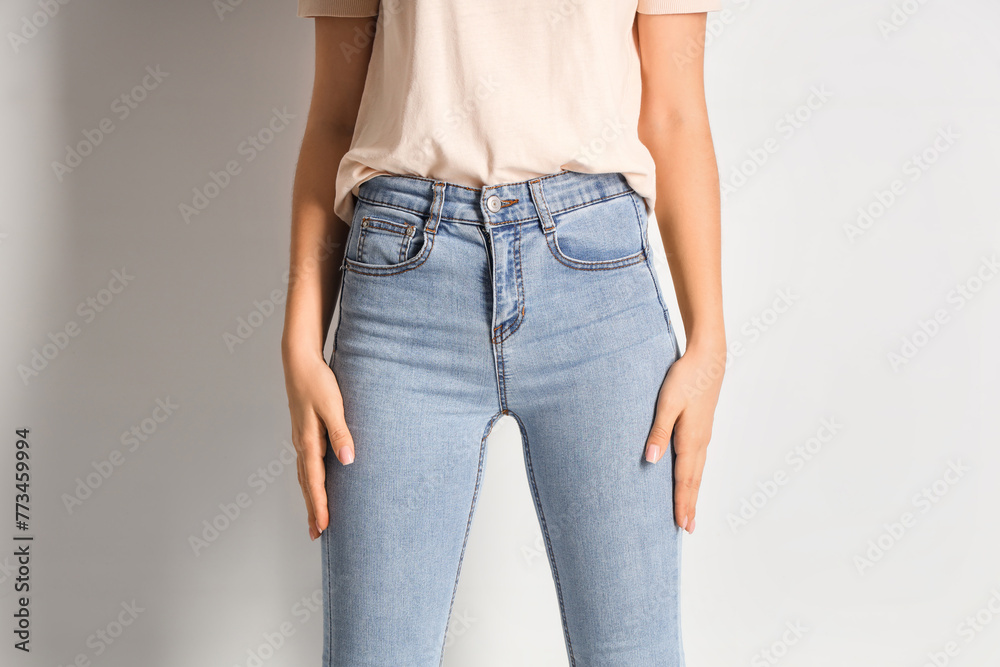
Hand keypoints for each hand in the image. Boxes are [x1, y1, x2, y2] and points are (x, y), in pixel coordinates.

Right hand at [282, 347, 354, 540]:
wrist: (299, 361)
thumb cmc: (318, 382)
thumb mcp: (333, 406)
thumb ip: (341, 433)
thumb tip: (348, 460)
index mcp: (308, 441)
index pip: (315, 481)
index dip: (320, 505)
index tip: (324, 527)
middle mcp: (302, 444)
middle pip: (306, 484)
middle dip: (313, 509)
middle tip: (316, 534)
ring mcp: (301, 438)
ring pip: (305, 476)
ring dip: (310, 497)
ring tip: (316, 517)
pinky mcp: (304, 432)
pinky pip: (306, 464)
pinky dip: (309, 480)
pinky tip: (314, 484)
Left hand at [644, 343, 724, 533]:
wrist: (708, 359)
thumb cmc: (685, 378)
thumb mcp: (667, 403)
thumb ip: (658, 431)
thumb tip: (651, 460)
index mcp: (691, 439)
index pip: (684, 480)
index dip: (682, 503)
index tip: (681, 525)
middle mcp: (700, 442)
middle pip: (694, 481)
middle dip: (689, 505)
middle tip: (687, 529)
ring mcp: (703, 435)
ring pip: (697, 471)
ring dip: (693, 493)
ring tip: (689, 512)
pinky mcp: (702, 428)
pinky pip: (698, 460)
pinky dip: (694, 476)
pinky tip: (690, 479)